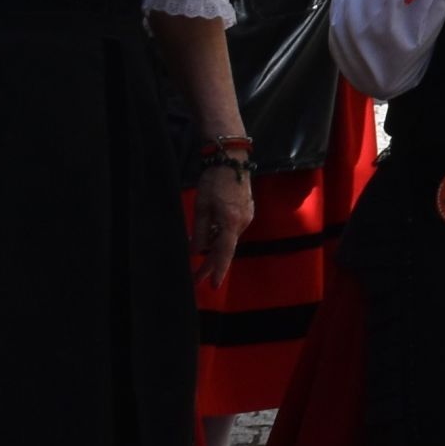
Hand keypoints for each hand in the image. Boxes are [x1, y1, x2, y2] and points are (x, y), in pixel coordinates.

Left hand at [191, 164, 254, 286]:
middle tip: (197, 278)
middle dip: (211, 264)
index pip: (224, 253)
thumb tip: (196, 251)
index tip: (213, 285)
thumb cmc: (214, 181)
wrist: (232, 159)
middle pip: (226, 248)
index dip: (217, 270)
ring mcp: (247, 216)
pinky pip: (233, 229)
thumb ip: (200, 231)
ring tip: (200, 252)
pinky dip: (222, 235)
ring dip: (215, 247)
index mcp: (231, 222)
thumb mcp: (201, 207)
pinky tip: (212, 234)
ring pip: (229, 238)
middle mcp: (242, 223)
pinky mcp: (247, 210)